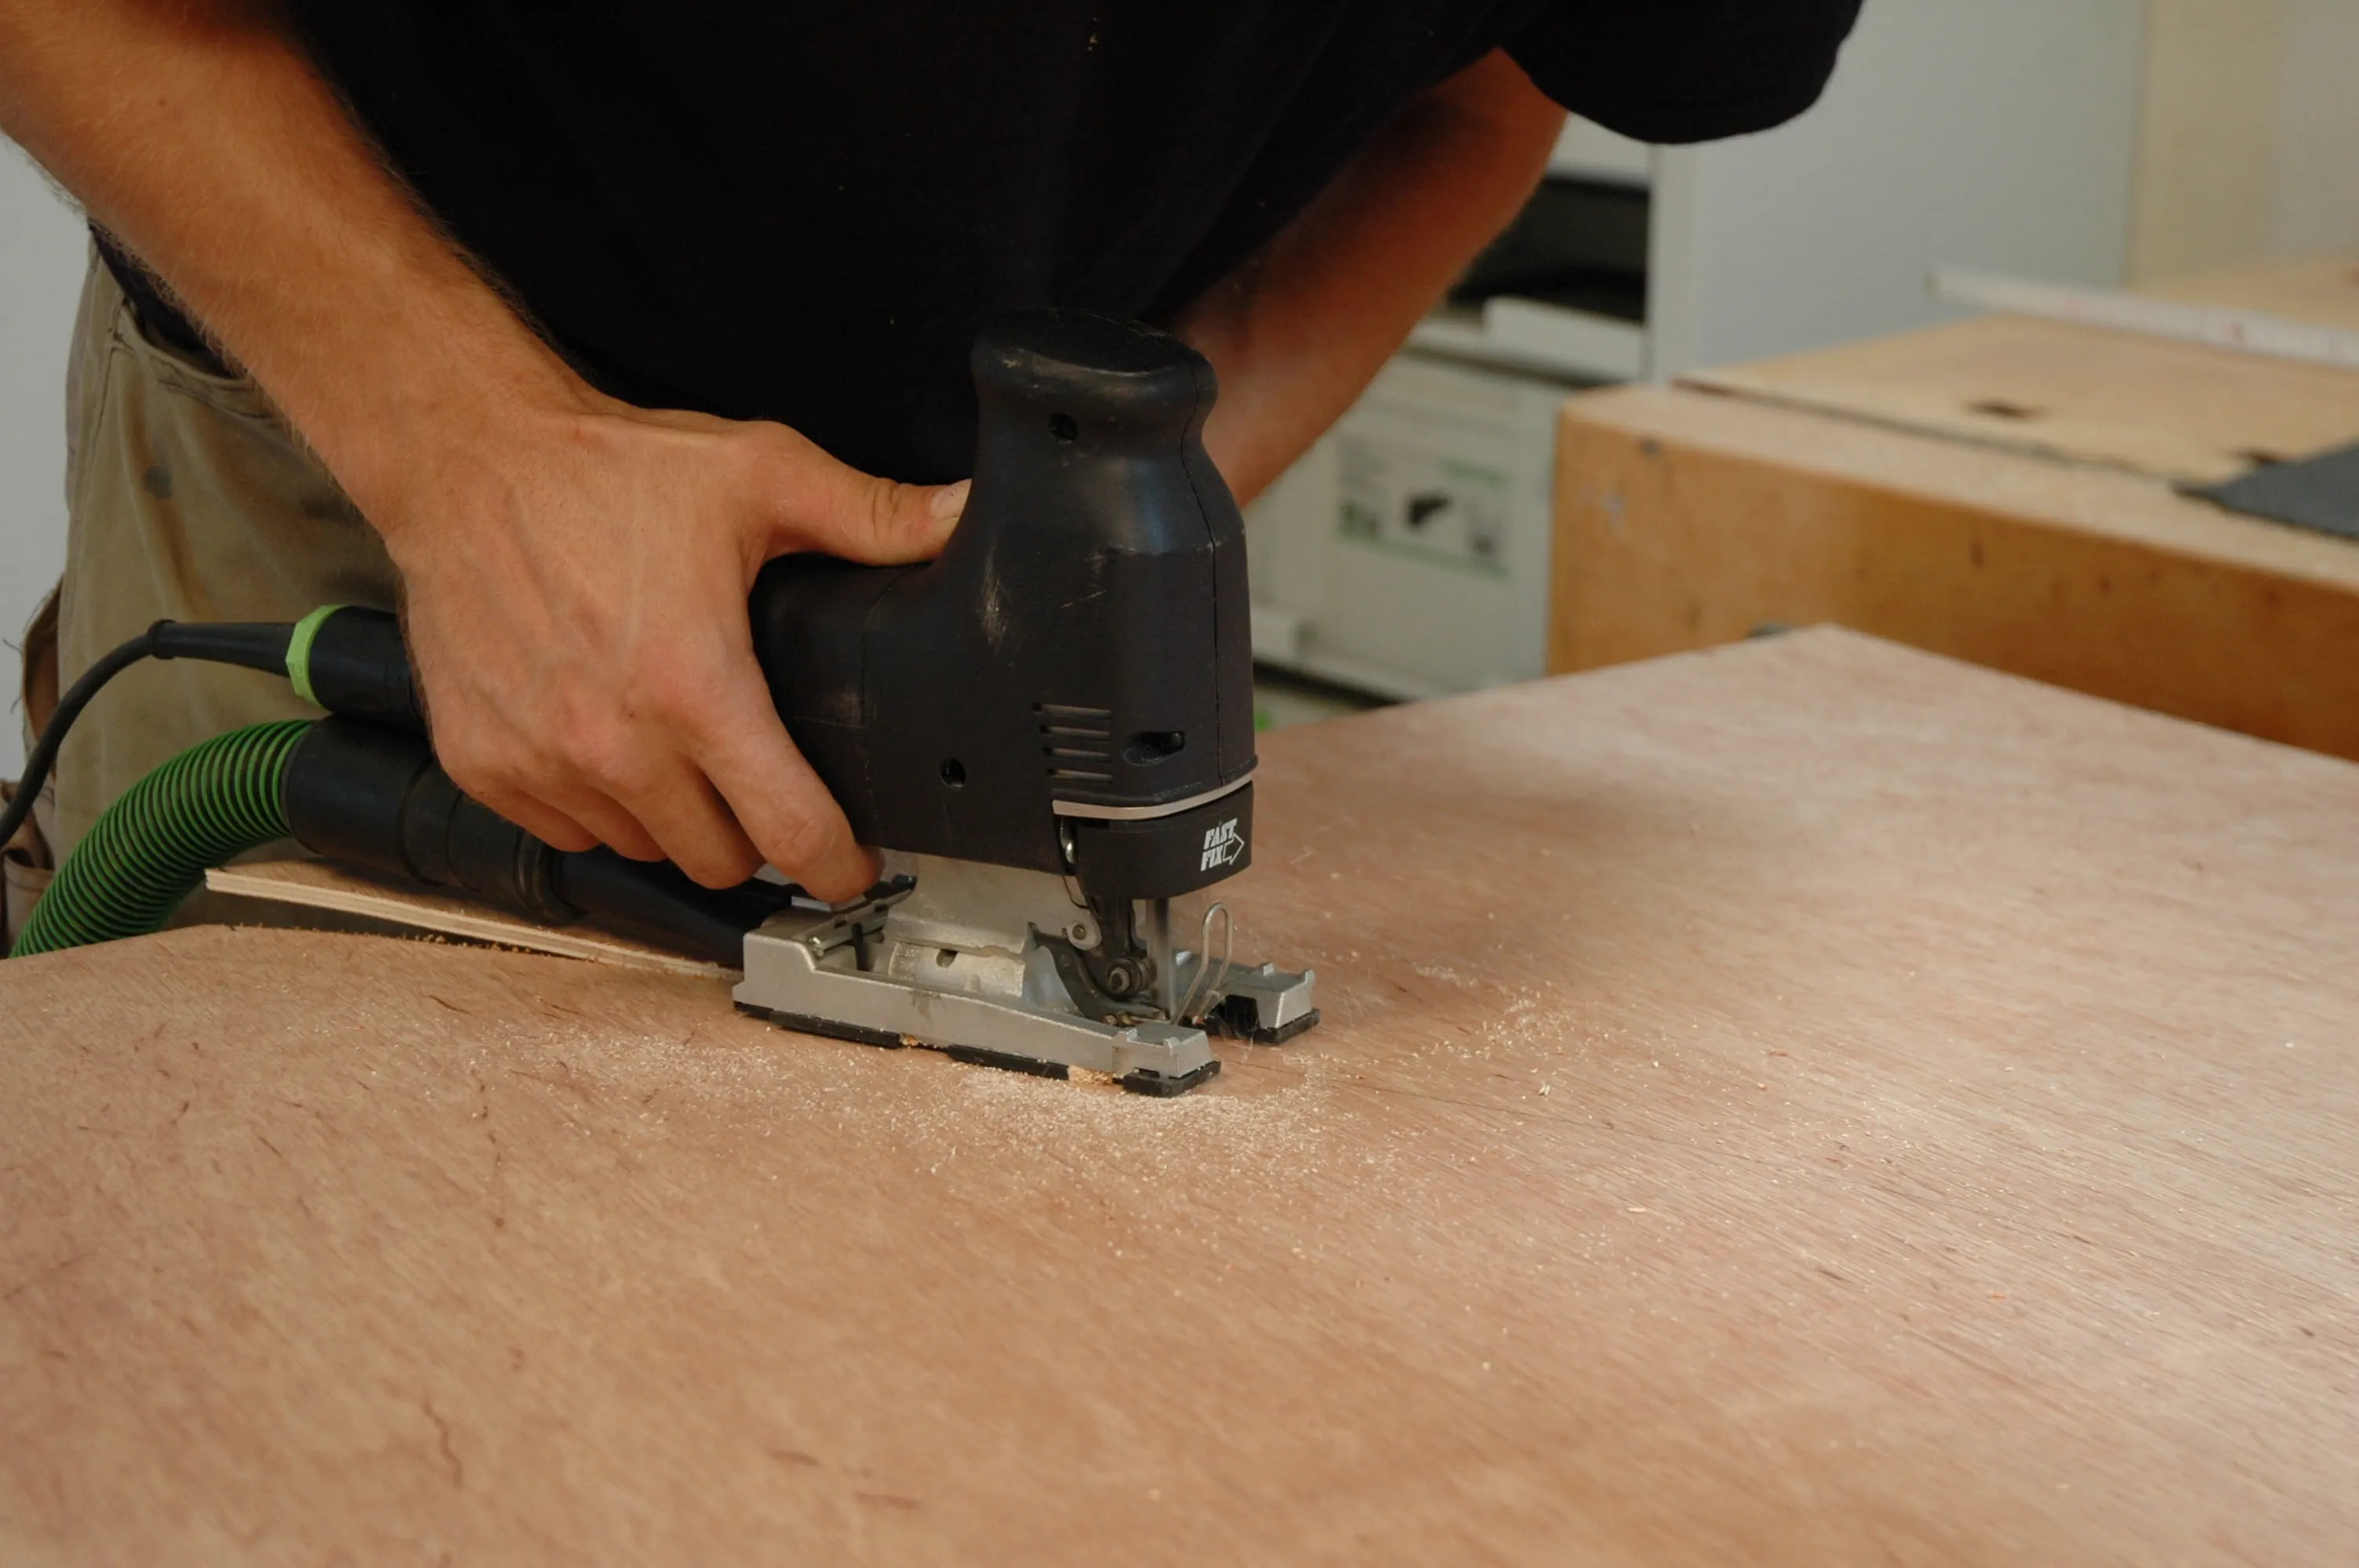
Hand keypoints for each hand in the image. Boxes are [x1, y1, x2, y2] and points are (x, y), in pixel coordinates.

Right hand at [374, 388, 965, 899]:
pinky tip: (609, 744)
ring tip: (681, 749)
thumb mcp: (761, 476)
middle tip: (763, 783)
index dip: (838, 866)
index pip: (790, 833)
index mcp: (694, 686)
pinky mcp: (484, 764)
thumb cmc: (603, 468)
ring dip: (673, 821)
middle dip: (756, 836)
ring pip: (643, 850)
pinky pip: (567, 832)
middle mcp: (613, 740)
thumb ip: (871, 515)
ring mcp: (542, 761)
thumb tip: (962, 517)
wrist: (465, 456)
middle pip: (721, 861)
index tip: (853, 867)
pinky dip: (597, 807)